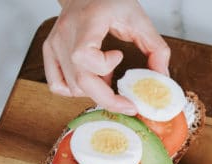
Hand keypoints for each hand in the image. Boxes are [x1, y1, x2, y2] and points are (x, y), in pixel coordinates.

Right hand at [43, 0, 170, 113]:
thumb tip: (161, 78)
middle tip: (128, 104)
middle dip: (108, 99)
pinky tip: (91, 78)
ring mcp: (55, 43)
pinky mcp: (50, 50)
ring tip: (107, 75)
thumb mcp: (139, 19)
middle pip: (79, 81)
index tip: (119, 56)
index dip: (104, 66)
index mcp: (88, 21)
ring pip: (71, 87)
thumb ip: (156, 49)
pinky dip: (76, 89)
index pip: (83, 55)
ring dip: (94, 90)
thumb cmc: (111, 1)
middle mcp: (66, 33)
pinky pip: (57, 85)